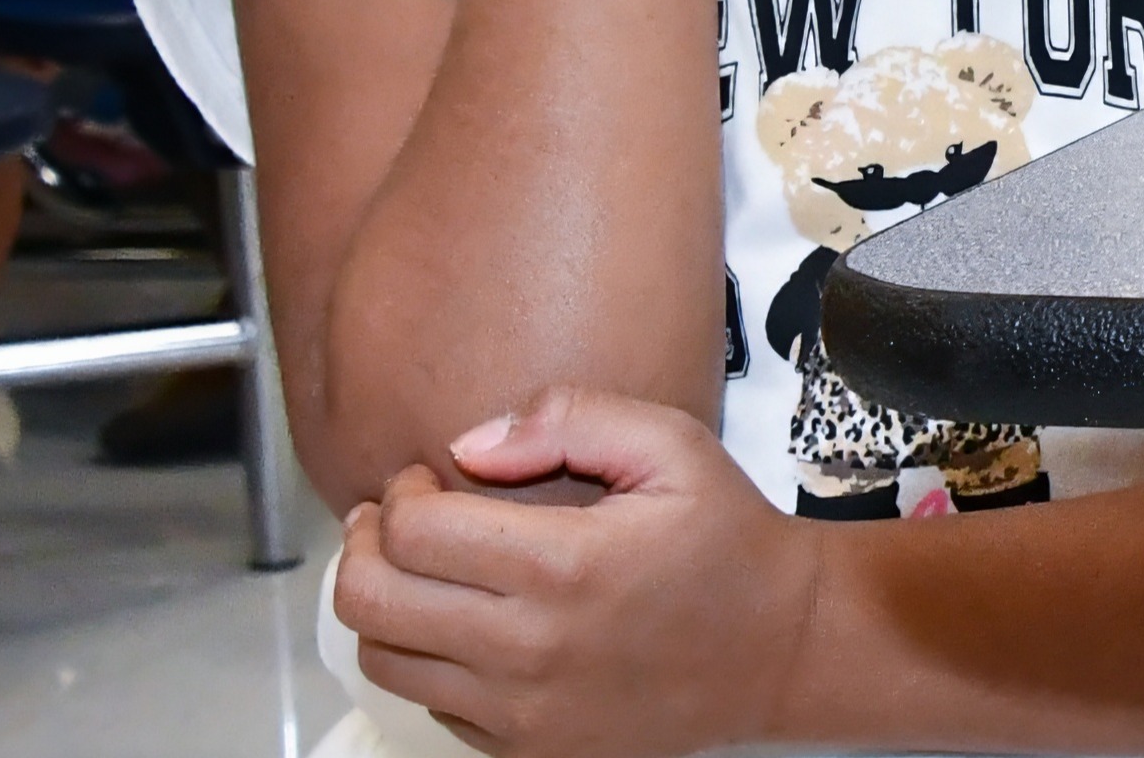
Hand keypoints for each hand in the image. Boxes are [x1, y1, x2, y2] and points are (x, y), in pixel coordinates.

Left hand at [336, 389, 819, 757]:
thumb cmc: (726, 539)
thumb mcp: (670, 445)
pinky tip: (471, 615)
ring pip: (387, 661)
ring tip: (422, 563)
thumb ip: (570, 418)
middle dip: (364, 546)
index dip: (402, 490)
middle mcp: (528, 652)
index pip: (413, 532)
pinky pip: (432, 705)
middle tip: (396, 513)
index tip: (430, 472)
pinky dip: (430, 655)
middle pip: (372, 604)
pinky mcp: (527, 752)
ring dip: (386, 603)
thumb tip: (469, 444)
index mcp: (563, 566)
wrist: (780, 650)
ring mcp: (521, 716)